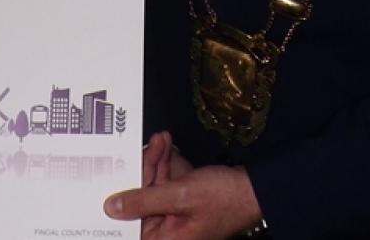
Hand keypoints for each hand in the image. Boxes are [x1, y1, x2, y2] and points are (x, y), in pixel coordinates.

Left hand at [106, 138, 261, 239]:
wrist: (259, 189)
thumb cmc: (226, 198)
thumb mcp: (180, 195)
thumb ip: (144, 200)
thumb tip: (111, 208)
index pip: (132, 223)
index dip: (121, 198)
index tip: (111, 175)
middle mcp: (170, 232)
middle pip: (142, 201)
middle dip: (145, 170)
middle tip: (148, 145)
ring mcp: (178, 217)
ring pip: (155, 188)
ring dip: (157, 162)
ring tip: (160, 140)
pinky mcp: (186, 204)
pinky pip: (169, 184)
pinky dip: (169, 166)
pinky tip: (167, 146)